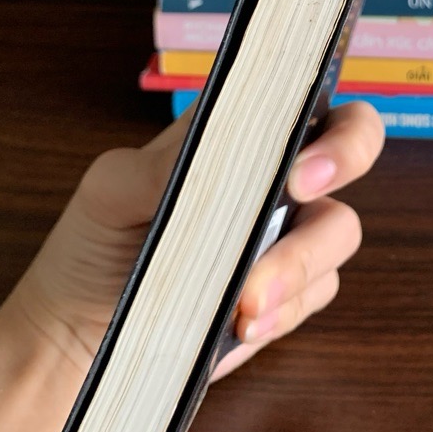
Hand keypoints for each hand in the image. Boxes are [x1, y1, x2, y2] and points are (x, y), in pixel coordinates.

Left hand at [9, 101, 384, 386]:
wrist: (80, 333)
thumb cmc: (95, 243)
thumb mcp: (110, 191)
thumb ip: (161, 166)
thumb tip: (203, 151)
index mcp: (241, 134)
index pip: (308, 98)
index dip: (325, 118)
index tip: (299, 162)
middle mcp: (276, 177)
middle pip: (352, 149)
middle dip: (343, 162)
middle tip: (301, 194)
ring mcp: (287, 236)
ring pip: (338, 232)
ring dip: (299, 263)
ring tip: (246, 300)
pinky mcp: (286, 297)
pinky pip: (313, 295)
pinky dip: (281, 310)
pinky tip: (240, 326)